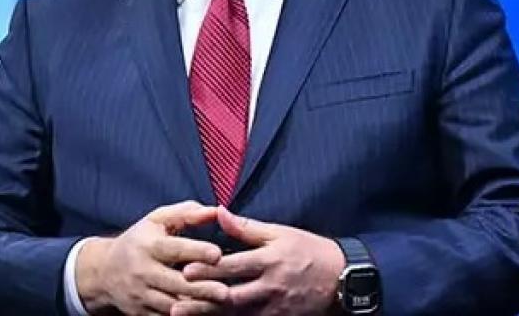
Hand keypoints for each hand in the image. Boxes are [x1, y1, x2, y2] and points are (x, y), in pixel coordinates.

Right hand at [76, 200, 230, 314]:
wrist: (103, 272)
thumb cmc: (139, 240)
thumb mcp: (156, 220)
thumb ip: (186, 213)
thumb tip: (216, 211)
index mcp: (148, 245)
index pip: (173, 248)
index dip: (195, 251)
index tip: (217, 254)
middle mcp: (143, 271)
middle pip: (175, 283)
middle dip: (201, 288)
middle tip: (226, 292)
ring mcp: (141, 295)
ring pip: (171, 305)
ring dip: (196, 307)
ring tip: (221, 306)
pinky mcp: (141, 313)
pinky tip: (204, 314)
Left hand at [174, 207, 345, 315]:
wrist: (342, 278)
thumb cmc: (309, 250)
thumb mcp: (281, 233)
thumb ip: (248, 227)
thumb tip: (220, 212)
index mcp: (269, 260)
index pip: (234, 265)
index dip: (209, 269)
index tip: (185, 269)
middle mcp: (270, 287)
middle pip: (231, 296)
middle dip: (203, 300)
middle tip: (177, 301)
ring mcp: (274, 308)